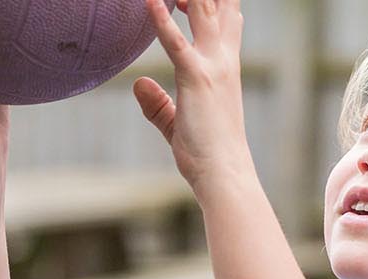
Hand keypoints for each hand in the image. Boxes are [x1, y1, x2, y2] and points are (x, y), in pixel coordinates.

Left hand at [133, 0, 248, 184]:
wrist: (224, 173)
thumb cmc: (207, 153)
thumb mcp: (179, 122)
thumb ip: (158, 102)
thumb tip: (138, 84)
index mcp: (227, 67)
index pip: (228, 19)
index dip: (215, 0)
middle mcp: (224, 59)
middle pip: (218, 6)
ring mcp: (213, 66)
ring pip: (202, 11)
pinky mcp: (195, 78)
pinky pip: (175, 41)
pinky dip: (161, 19)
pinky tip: (148, 1)